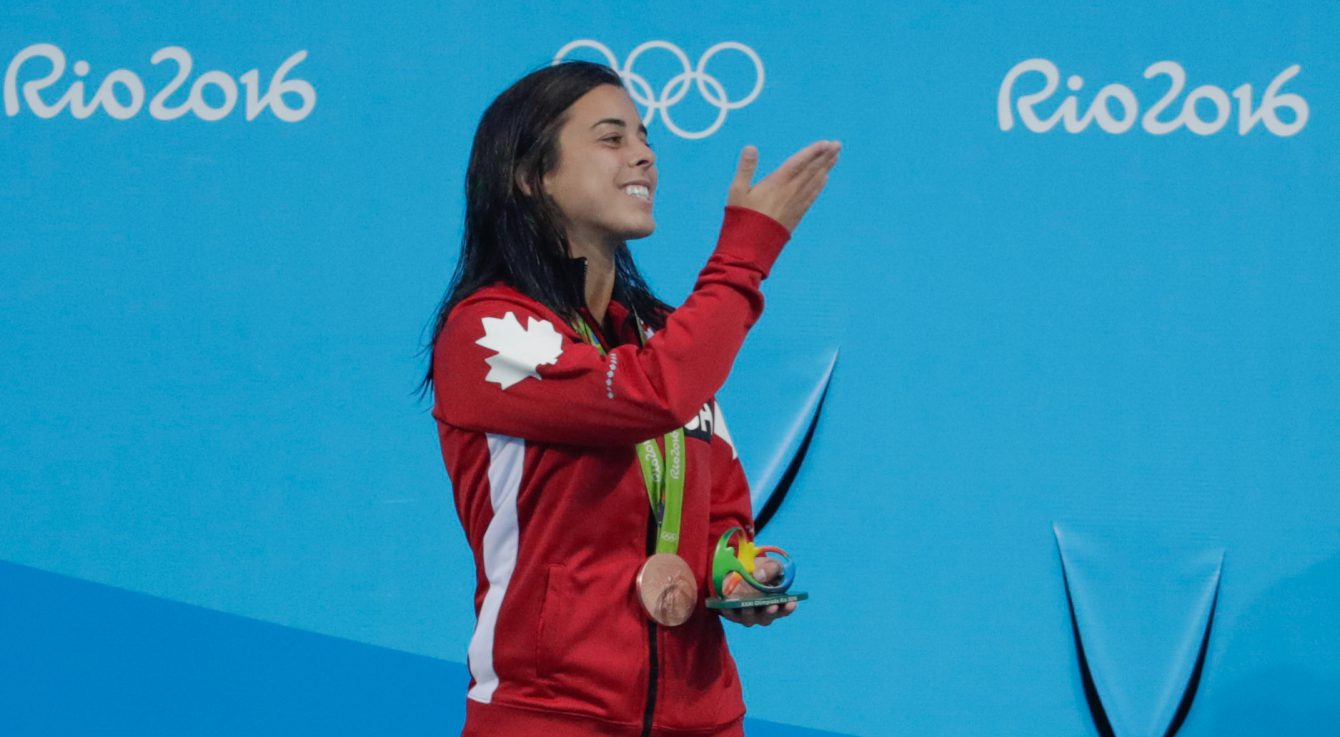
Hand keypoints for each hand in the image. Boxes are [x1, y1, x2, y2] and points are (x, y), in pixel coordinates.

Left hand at [717, 556, 797, 626]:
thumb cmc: (759, 569)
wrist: (738, 568)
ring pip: (749, 618)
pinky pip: (730, 613)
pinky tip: (728, 604)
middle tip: (772, 606)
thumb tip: (760, 576)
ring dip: (749, 612)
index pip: (784, 610)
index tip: (792, 603)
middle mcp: (761, 612)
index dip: (788, 608)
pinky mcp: (731, 611)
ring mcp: (746, 613)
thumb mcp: (768, 564)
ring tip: (748, 605)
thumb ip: (770, 569)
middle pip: (767, 618)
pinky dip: (729, 610)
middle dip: (770, 612)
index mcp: (775, 602)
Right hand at [726, 140, 840, 232]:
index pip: (799, 162)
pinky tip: (825, 179)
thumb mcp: (737, 190)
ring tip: (835, 157)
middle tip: (838, 144)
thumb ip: (746, 168)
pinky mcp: (797, 214)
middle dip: (825, 156)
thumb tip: (751, 147)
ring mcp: (796, 203)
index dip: (813, 152)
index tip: (825, 143)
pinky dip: (819, 185)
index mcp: (777, 183)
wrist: (751, 247)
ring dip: (826, 168)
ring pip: (815, 182)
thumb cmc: (742, 217)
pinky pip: (812, 196)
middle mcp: (791, 191)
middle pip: (812, 170)